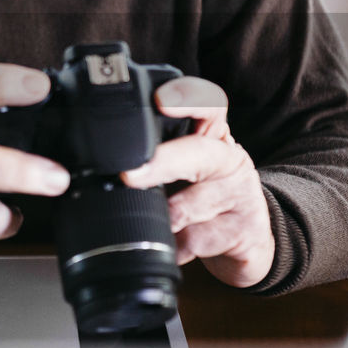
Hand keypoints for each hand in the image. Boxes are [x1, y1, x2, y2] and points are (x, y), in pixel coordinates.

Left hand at [120, 76, 274, 287]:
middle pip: (199, 154)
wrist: (248, 237)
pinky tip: (168, 248)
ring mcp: (239, 196)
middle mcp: (228, 159)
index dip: (185, 98)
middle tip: (129, 176)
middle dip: (163, 164)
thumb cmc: (206, 193)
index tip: (160, 102)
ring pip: (194, 206)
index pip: (206, 103)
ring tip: (148, 222)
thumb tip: (100, 168)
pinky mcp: (242, 232)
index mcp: (211, 134)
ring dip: (165, 218)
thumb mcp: (184, 166)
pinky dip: (174, 248)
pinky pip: (195, 242)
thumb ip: (154, 155)